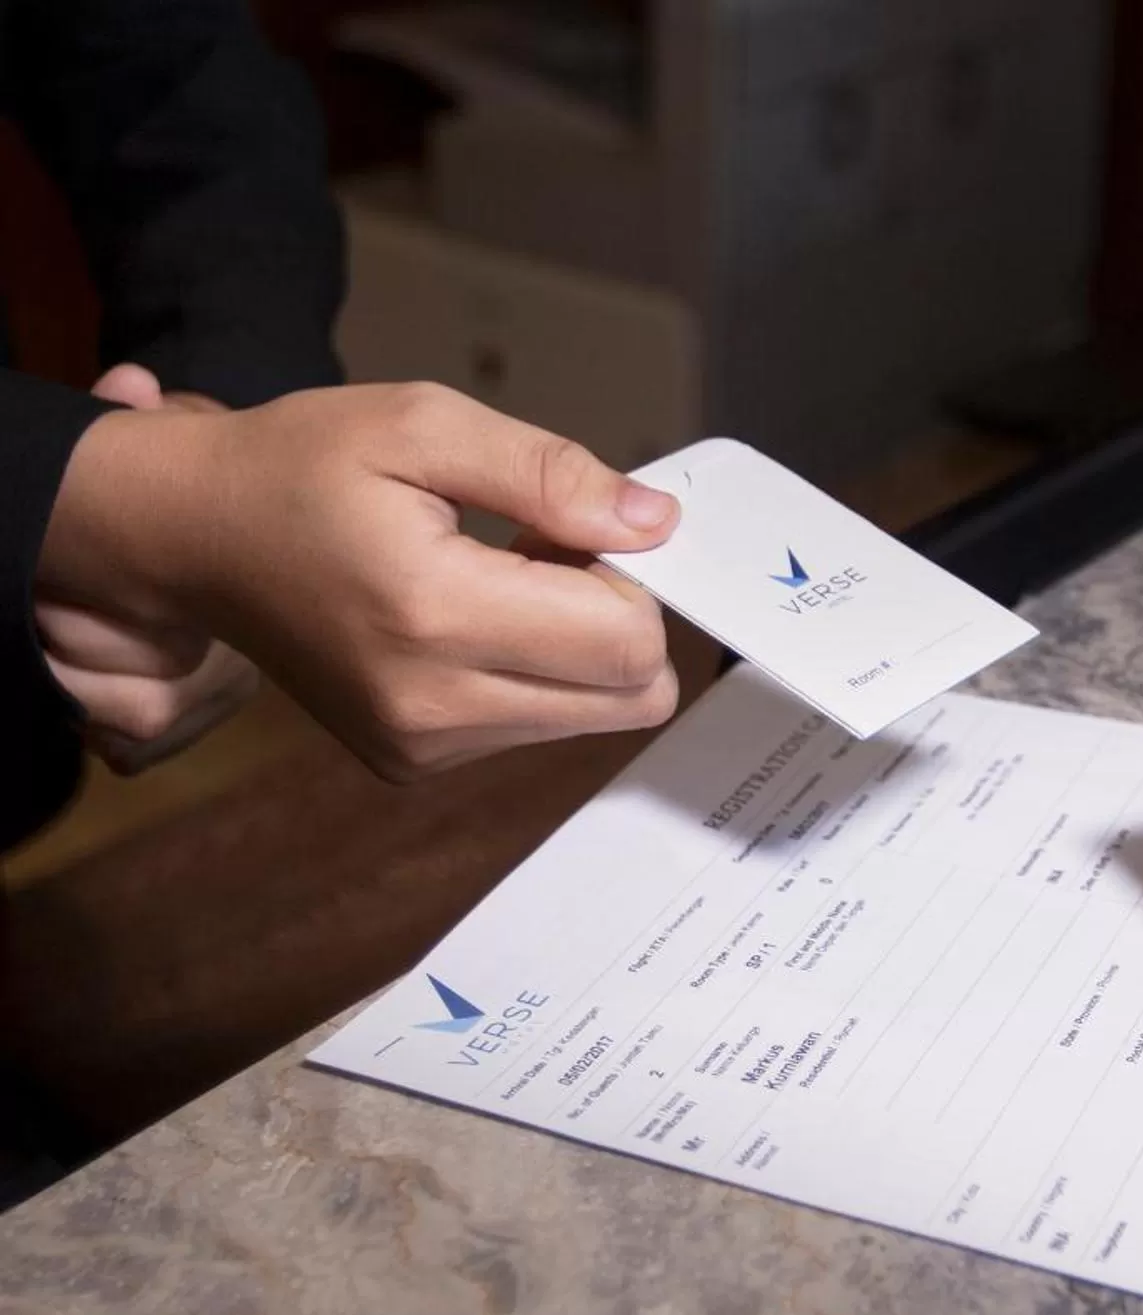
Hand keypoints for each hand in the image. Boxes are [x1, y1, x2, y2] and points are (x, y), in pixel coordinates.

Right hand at [38, 380, 681, 780]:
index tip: (579, 527)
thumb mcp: (423, 425)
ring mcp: (423, 747)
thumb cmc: (298, 467)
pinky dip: (535, 675)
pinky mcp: (414, 763)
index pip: (627, 643)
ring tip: (499, 579)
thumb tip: (656, 523)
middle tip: (551, 552)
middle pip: (629, 698)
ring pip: (593, 717)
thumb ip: (552, 473)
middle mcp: (433, 705)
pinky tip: (472, 618)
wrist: (187, 536)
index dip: (635, 578)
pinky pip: (537, 729)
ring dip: (578, 648)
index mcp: (435, 614)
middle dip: (620, 620)